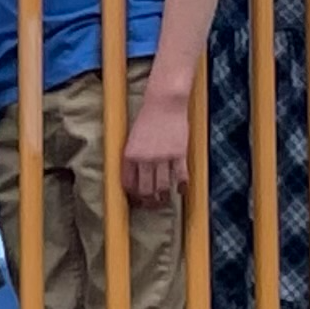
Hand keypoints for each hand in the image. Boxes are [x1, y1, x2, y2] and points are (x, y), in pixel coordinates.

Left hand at [122, 85, 192, 206]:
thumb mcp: (133, 138)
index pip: (128, 183)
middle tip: (150, 206)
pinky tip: (181, 190)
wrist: (164, 103)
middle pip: (145, 189)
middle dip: (147, 202)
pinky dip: (181, 186)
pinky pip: (180, 176)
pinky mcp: (179, 153)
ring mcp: (162, 157)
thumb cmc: (147, 118)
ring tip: (164, 202)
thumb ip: (133, 157)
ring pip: (161, 186)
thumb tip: (135, 176)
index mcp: (129, 154)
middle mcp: (144, 158)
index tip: (136, 200)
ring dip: (162, 198)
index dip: (132, 195)